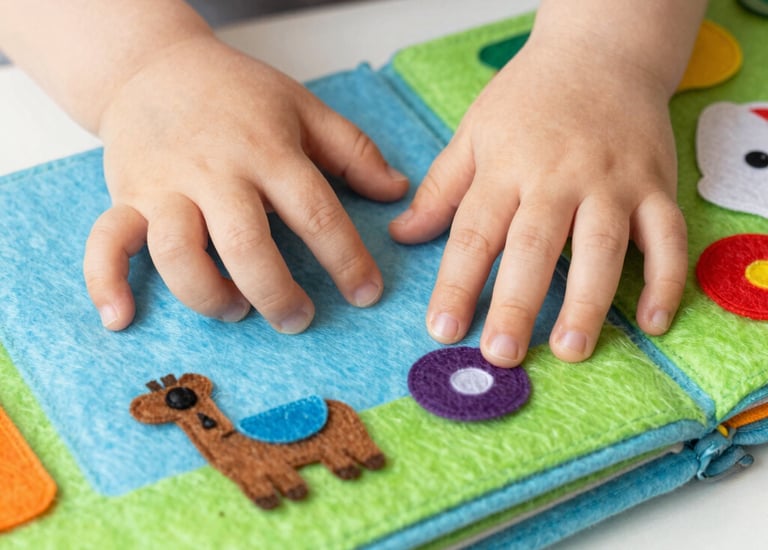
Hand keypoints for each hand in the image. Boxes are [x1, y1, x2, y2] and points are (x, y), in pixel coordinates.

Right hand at [84, 35, 408, 330]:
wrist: (154, 66)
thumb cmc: (236, 93)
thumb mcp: (303, 108)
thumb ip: (353, 150)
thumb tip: (397, 190)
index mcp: (267, 150)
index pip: (315, 213)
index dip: (347, 260)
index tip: (366, 294)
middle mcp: (216, 172)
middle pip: (247, 245)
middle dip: (277, 294)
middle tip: (298, 320)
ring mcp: (166, 187)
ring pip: (179, 253)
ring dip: (209, 295)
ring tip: (237, 310)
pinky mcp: (126, 197)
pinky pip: (106, 243)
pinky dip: (105, 283)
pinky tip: (121, 317)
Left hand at [389, 38, 686, 364]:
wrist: (601, 52)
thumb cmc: (529, 98)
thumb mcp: (474, 133)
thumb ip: (441, 189)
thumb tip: (401, 235)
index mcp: (506, 166)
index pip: (474, 233)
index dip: (456, 284)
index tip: (442, 330)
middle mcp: (559, 176)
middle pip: (534, 245)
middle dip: (517, 303)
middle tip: (501, 354)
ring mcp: (612, 182)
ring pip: (601, 246)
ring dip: (586, 301)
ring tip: (570, 349)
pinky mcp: (656, 185)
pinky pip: (667, 237)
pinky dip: (665, 279)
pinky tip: (653, 322)